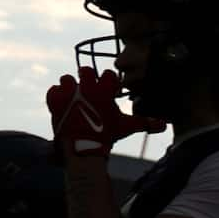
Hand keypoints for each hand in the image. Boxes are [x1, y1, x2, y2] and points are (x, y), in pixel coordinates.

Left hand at [46, 66, 162, 158]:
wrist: (84, 147)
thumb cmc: (107, 135)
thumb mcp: (127, 127)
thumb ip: (145, 123)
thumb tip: (165, 125)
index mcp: (104, 89)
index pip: (108, 74)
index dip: (108, 82)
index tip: (108, 92)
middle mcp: (86, 86)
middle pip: (84, 70)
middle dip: (87, 78)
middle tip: (89, 91)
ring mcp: (68, 92)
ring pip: (66, 79)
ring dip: (70, 86)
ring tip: (74, 98)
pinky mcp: (54, 100)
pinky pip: (53, 90)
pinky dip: (57, 96)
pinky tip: (63, 105)